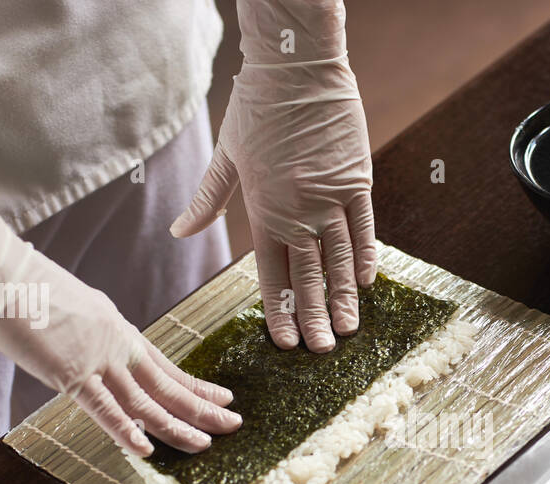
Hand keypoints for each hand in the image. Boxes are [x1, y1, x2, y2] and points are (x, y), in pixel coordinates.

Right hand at [0, 165, 240, 456]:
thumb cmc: (21, 285)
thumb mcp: (66, 309)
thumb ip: (82, 334)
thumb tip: (81, 351)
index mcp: (116, 327)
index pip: (165, 365)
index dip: (195, 385)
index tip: (222, 398)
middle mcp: (115, 343)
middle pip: (168, 384)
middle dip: (203, 408)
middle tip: (234, 424)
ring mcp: (95, 358)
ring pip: (146, 402)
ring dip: (177, 426)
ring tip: (205, 444)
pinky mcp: (68, 372)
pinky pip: (103, 408)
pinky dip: (124, 431)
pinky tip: (145, 450)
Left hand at [170, 0, 375, 353]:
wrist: (296, 66)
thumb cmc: (256, 106)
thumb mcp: (227, 154)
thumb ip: (208, 200)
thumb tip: (182, 233)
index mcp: (263, 208)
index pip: (272, 273)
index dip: (280, 311)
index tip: (286, 342)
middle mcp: (298, 209)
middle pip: (309, 275)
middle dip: (315, 317)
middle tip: (322, 350)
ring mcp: (331, 196)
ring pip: (339, 257)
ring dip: (344, 296)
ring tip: (349, 328)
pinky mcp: (356, 178)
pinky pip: (364, 226)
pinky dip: (365, 254)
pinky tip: (367, 281)